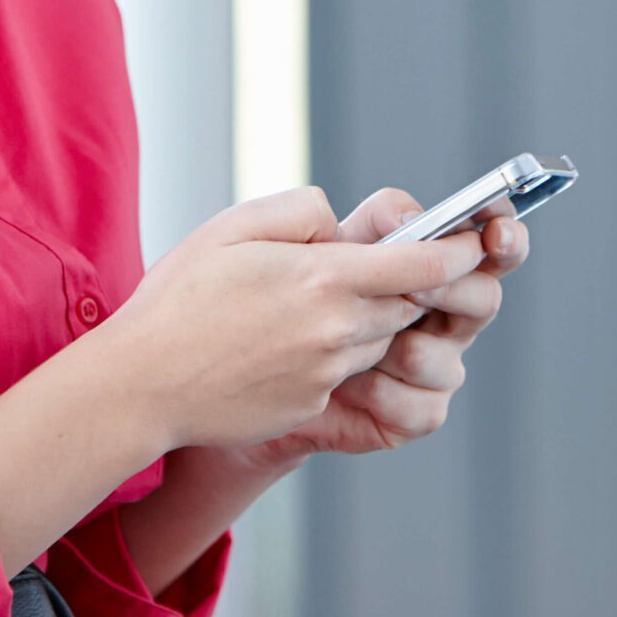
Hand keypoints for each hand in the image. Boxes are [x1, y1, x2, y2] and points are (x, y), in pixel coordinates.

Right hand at [96, 188, 488, 453]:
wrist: (141, 384)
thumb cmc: (179, 298)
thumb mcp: (234, 227)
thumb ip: (301, 211)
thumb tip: (339, 223)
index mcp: (323, 278)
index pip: (420, 263)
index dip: (457, 251)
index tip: (475, 241)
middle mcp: (336, 329)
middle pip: (405, 303)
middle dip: (403, 283)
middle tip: (377, 264)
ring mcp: (326, 373)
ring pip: (377, 339)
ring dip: (365, 318)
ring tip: (309, 304)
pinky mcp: (311, 405)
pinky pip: (344, 371)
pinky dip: (332, 352)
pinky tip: (281, 342)